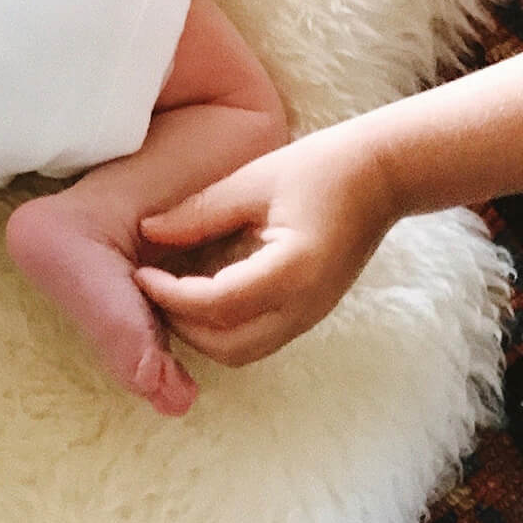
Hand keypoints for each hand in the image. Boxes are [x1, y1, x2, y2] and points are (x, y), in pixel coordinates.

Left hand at [135, 126, 398, 366]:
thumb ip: (199, 212)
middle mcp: (301, 308)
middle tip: (153, 291)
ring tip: (174, 297)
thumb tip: (148, 231)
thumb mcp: (254, 181)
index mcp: (291, 271)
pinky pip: (255, 341)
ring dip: (201, 334)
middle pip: (226, 346)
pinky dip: (223, 329)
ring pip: (240, 353)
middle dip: (182, 326)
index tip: (141, 275)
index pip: (216, 304)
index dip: (171, 296)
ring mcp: (307, 319)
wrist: (381, 180)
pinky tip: (203, 297)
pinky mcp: (306, 319)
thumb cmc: (321, 169)